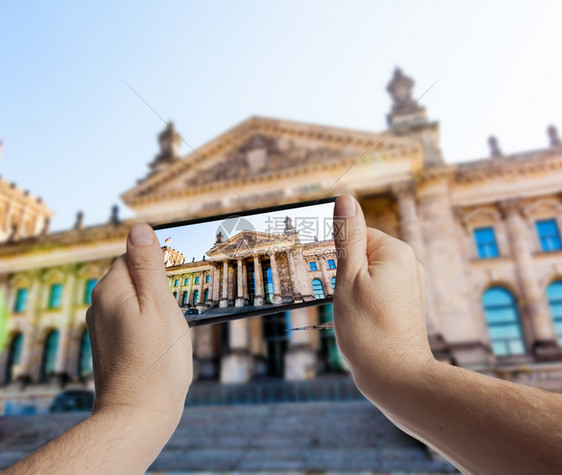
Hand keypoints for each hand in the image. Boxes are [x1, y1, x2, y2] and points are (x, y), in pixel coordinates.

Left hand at [86, 223, 192, 426]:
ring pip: (134, 298)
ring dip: (156, 303)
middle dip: (159, 282)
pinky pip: (132, 319)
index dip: (161, 260)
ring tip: (176, 323)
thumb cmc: (156, 361)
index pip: (134, 254)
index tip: (183, 274)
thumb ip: (148, 266)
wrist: (139, 414)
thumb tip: (139, 228)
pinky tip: (164, 338)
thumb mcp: (159, 305)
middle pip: (133, 276)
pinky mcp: (111, 344)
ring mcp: (103, 326)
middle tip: (184, 300)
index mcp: (111, 289)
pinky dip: (149, 321)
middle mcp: (100, 305)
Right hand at [332, 194, 433, 403]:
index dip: (335, 253)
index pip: (356, 234)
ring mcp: (410, 287)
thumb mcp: (348, 277)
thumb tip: (346, 200)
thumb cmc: (367, 329)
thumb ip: (346, 237)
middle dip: (344, 271)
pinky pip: (378, 291)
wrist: (396, 377)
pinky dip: (363, 300)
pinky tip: (357, 320)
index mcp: (396, 252)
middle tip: (335, 296)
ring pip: (368, 275)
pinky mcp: (406, 305)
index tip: (323, 272)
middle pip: (363, 254)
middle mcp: (409, 265)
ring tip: (348, 312)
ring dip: (351, 288)